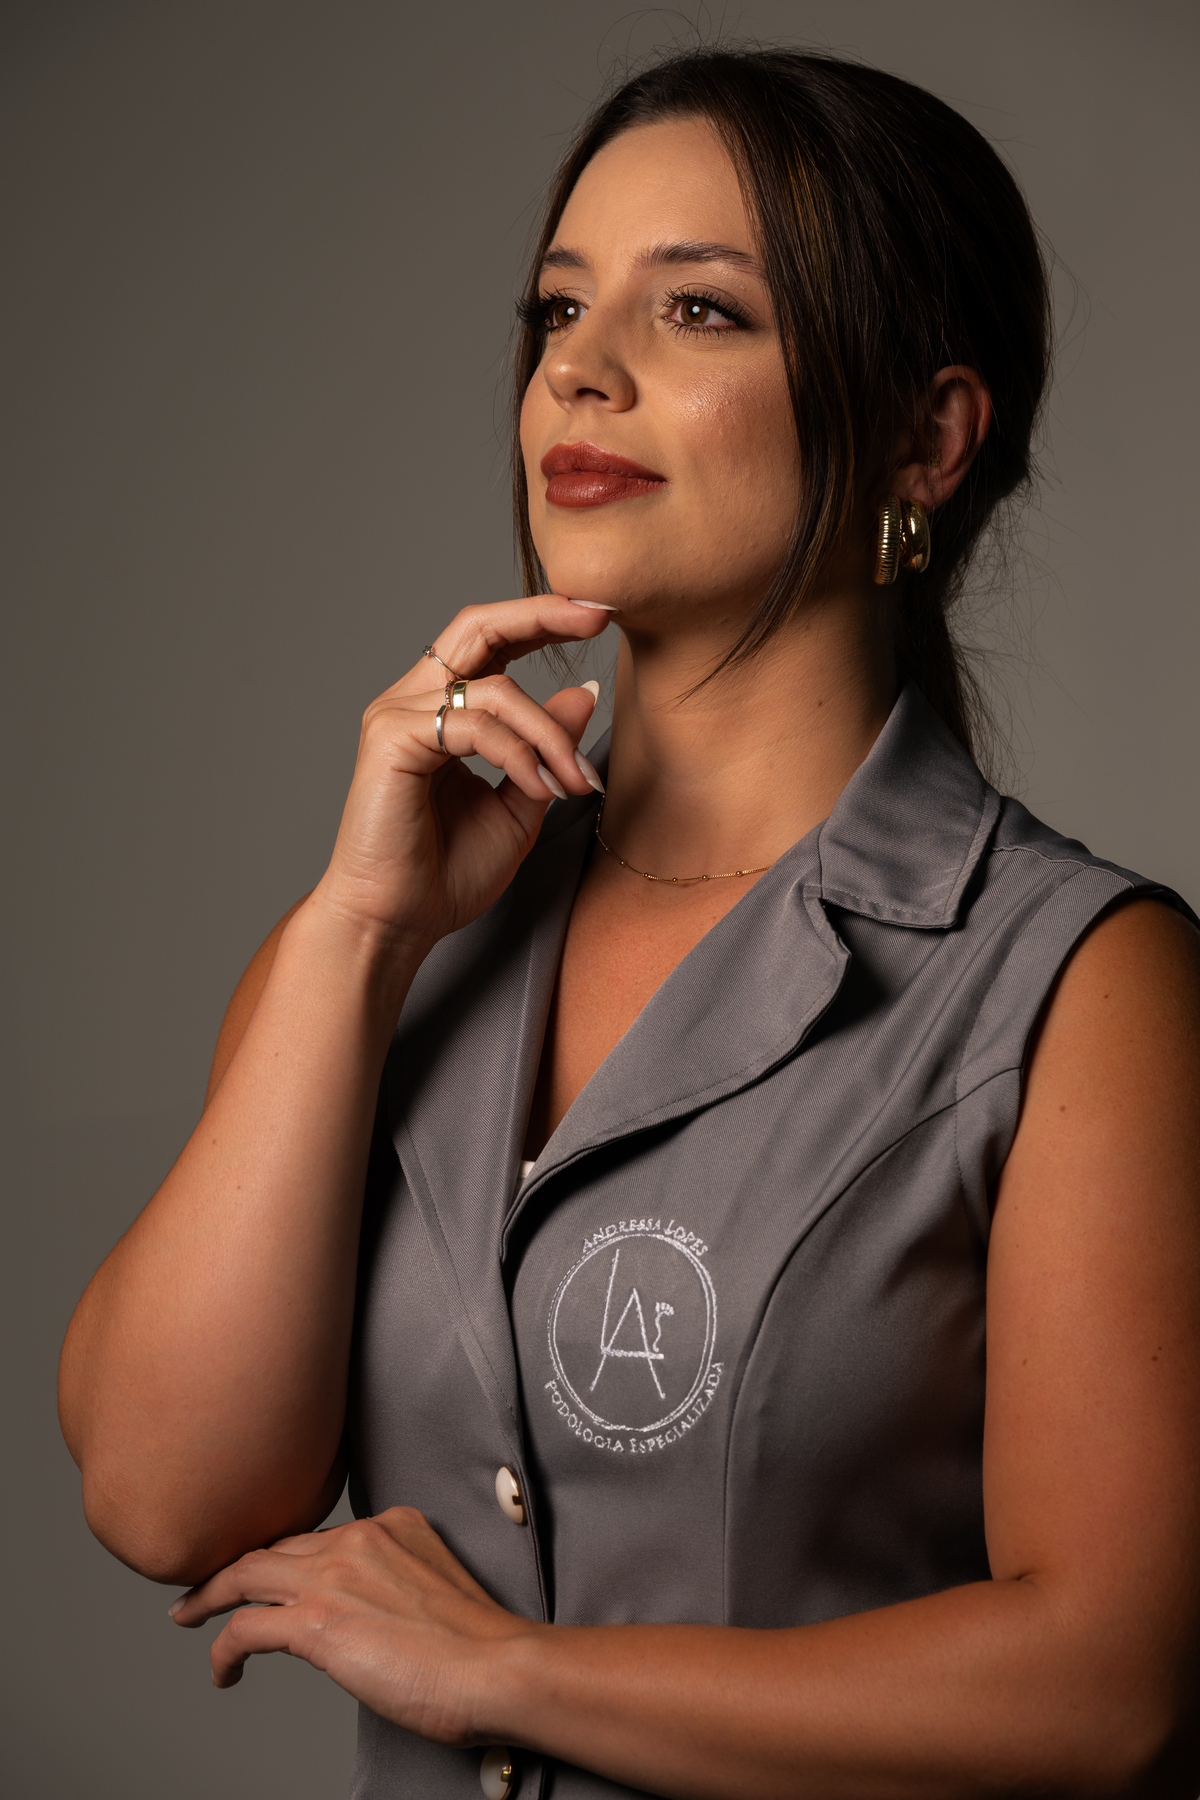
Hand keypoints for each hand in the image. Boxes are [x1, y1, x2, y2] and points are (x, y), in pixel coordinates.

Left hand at [169, 1506, 535, 1744]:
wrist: (495, 1666)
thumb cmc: (480, 1646)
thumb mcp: (436, 1586)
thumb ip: (396, 1582)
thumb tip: (367, 1619)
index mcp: (393, 1524)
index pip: (322, 1537)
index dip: (289, 1561)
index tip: (273, 1579)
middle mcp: (358, 1538)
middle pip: (276, 1546)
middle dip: (235, 1567)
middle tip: (207, 1589)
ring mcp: (333, 1576)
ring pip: (245, 1573)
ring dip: (209, 1595)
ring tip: (189, 1615)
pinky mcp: (315, 1622)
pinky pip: (243, 1628)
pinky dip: (222, 1649)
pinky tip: (222, 1672)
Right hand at [311, 595, 610, 962]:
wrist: (397, 922)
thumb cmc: (446, 872)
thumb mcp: (521, 803)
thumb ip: (547, 749)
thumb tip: (585, 693)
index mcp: (441, 710)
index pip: (490, 641)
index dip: (540, 620)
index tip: (596, 616)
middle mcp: (413, 702)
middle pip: (477, 626)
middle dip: (542, 615)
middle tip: (597, 616)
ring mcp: (397, 717)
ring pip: (494, 689)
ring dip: (549, 734)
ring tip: (575, 781)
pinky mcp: (392, 741)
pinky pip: (474, 726)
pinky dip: (518, 754)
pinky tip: (540, 789)